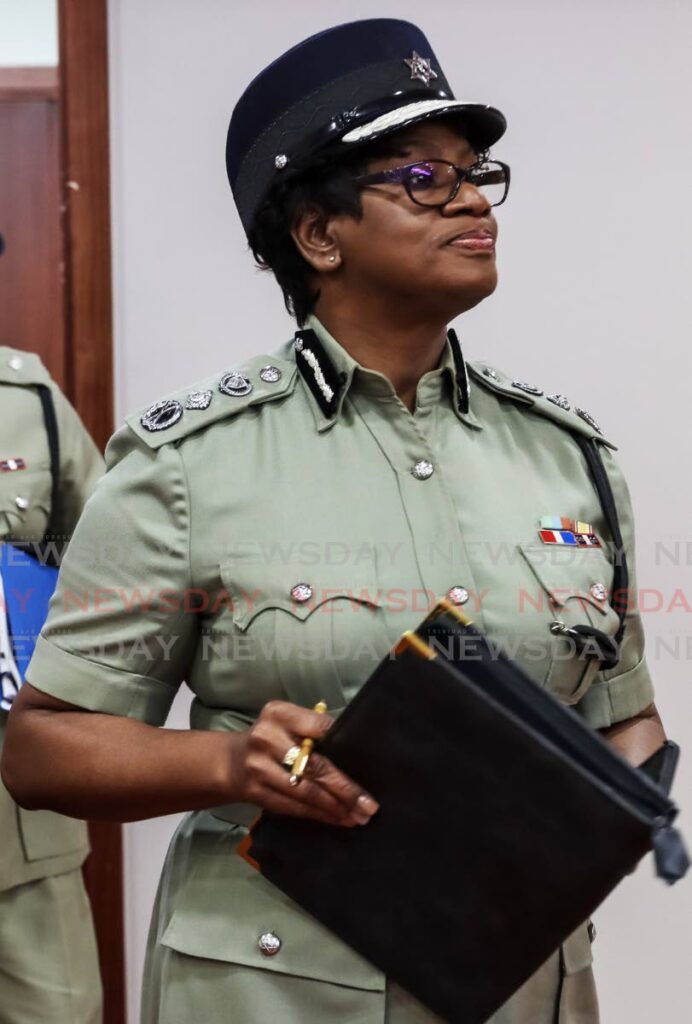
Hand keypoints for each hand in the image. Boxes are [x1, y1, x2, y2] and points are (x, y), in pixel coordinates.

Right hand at [233, 700, 378, 826]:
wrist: (231, 761)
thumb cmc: (273, 739)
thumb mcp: (288, 723)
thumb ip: (313, 730)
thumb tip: (354, 752)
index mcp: (279, 714)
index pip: (320, 727)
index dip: (344, 744)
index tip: (367, 761)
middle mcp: (266, 738)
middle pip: (315, 765)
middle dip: (345, 788)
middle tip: (369, 805)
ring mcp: (258, 767)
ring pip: (306, 792)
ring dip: (335, 807)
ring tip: (357, 816)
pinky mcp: (256, 792)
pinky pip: (294, 807)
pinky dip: (319, 814)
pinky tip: (337, 819)